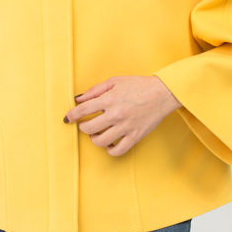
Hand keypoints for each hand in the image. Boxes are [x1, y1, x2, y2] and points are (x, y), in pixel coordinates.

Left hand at [64, 75, 182, 156]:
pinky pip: (118, 150)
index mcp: (109, 99)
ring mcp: (126, 127)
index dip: (72, 115)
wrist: (162, 93)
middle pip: (89, 128)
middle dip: (82, 127)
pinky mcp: (135, 136)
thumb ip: (95, 90)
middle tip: (84, 124)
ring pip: (101, 141)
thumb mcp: (115, 81)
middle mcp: (116, 114)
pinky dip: (110, 150)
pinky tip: (109, 144)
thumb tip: (78, 99)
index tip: (68, 118)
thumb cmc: (138, 85)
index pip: (82, 110)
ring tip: (96, 134)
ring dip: (94, 139)